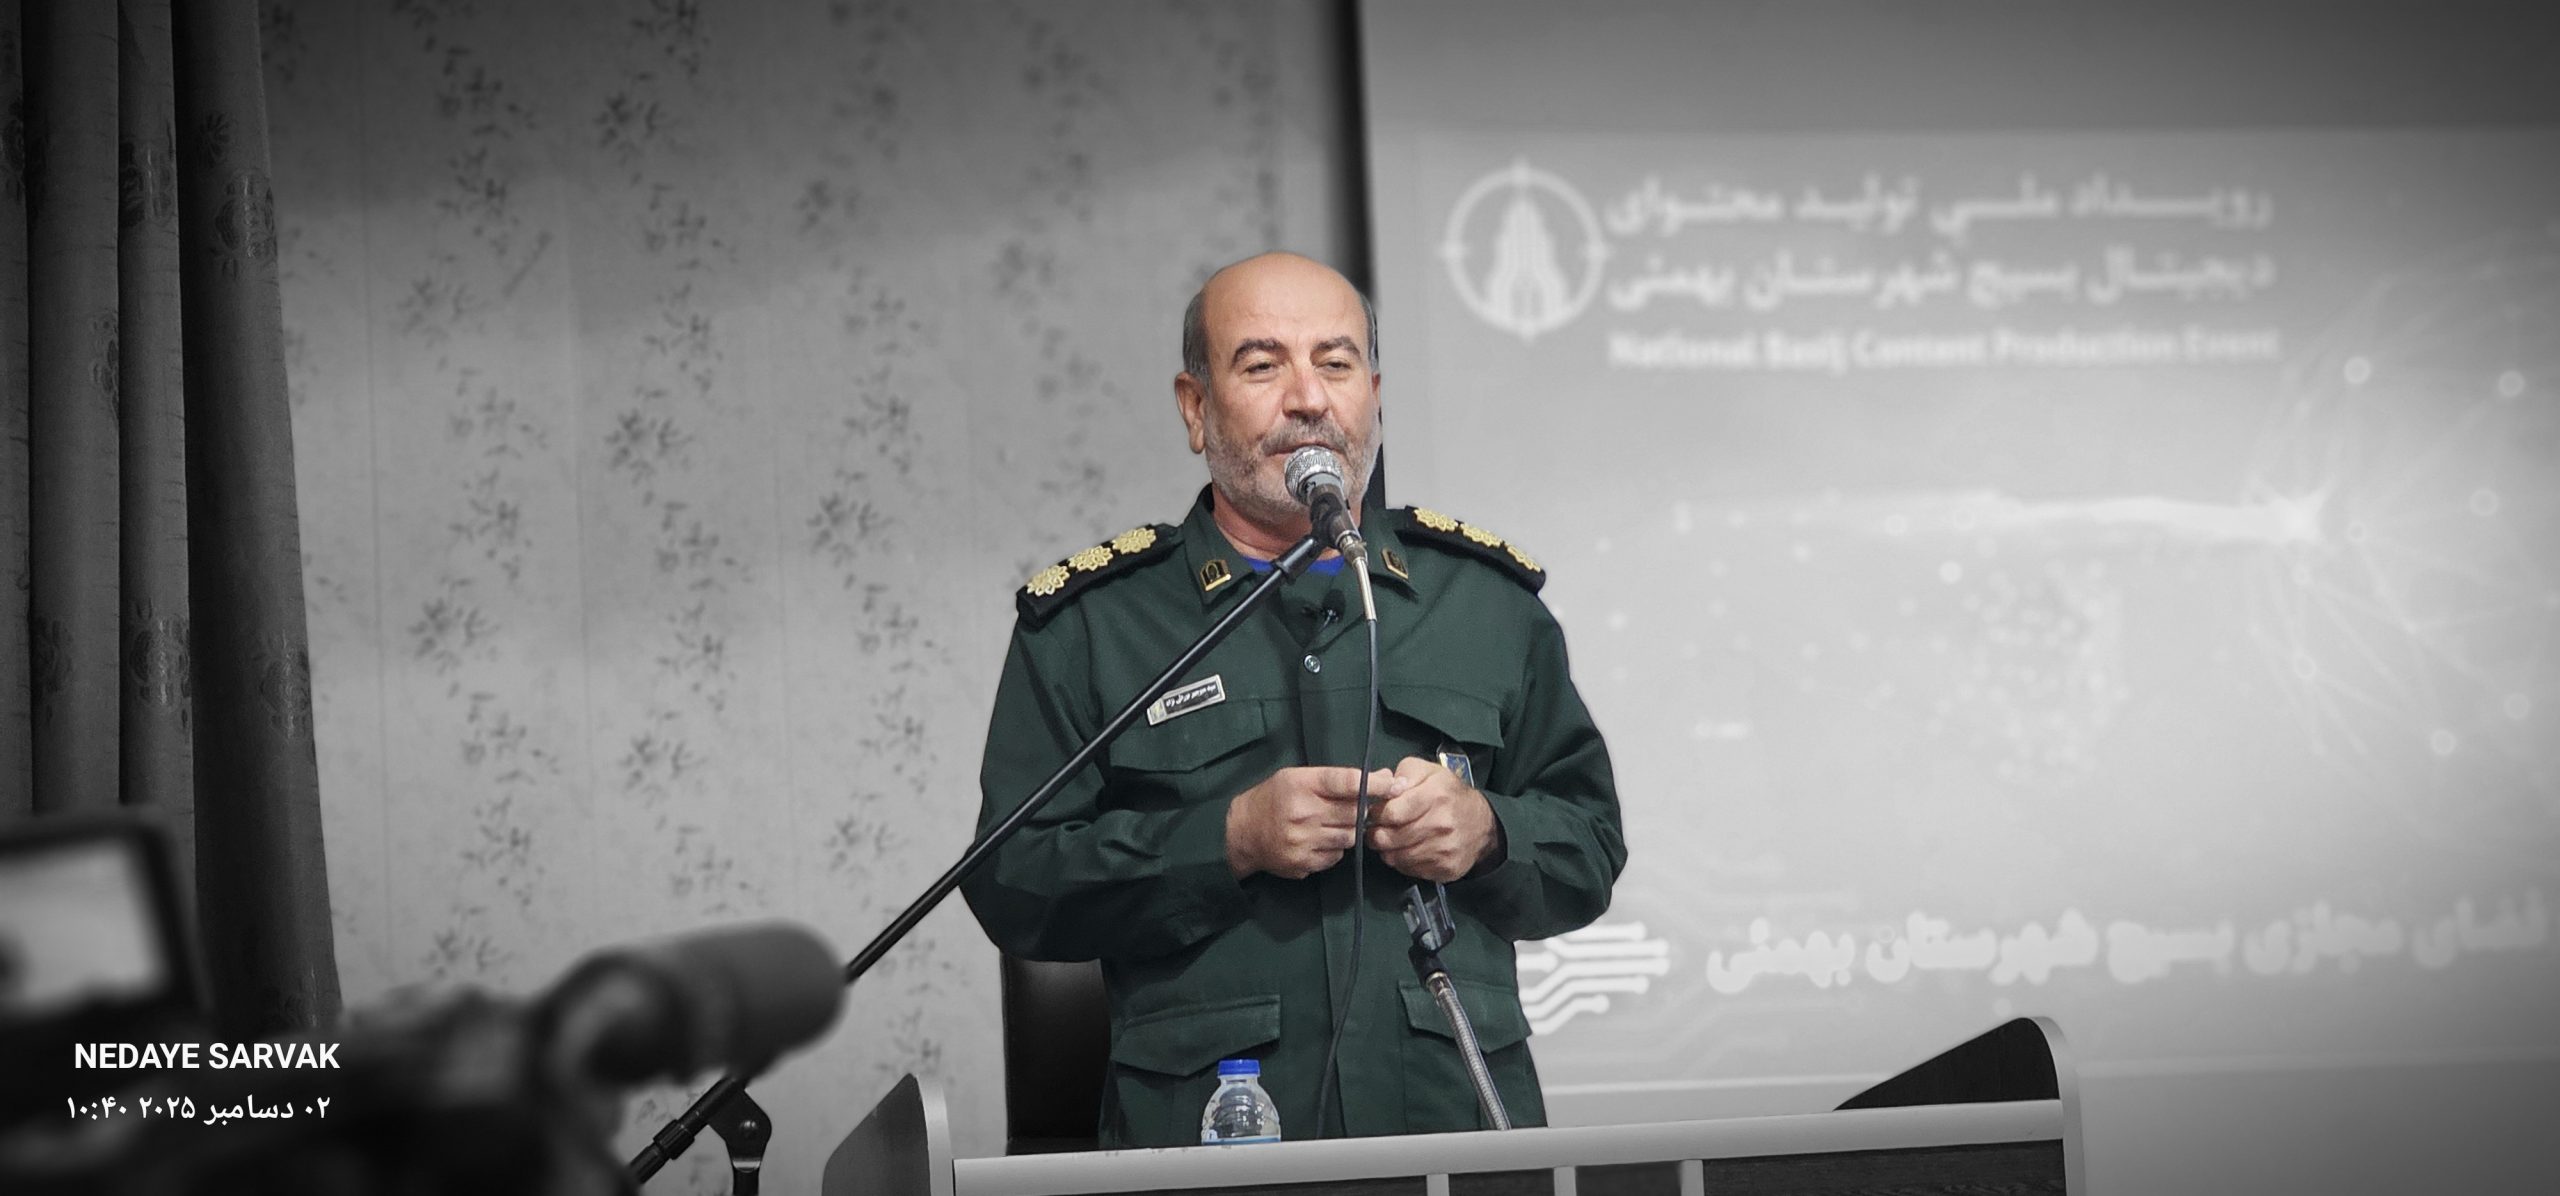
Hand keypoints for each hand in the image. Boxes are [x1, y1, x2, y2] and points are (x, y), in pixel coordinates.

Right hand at [1226, 766, 1398, 878]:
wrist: (1241, 833)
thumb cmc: (1273, 798)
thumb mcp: (1298, 778)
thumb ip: (1337, 779)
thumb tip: (1385, 776)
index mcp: (1301, 784)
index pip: (1348, 782)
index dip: (1376, 783)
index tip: (1395, 784)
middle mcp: (1303, 813)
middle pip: (1354, 813)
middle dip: (1361, 810)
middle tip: (1356, 808)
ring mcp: (1303, 841)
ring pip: (1349, 837)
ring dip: (1348, 831)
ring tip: (1331, 824)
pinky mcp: (1303, 863)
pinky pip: (1336, 856)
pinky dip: (1335, 849)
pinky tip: (1319, 840)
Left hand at [1367, 756, 1499, 882]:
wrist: (1481, 824)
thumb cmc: (1448, 795)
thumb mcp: (1428, 772)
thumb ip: (1403, 774)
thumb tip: (1385, 786)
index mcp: (1435, 795)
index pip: (1391, 813)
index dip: (1376, 814)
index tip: (1375, 812)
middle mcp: (1441, 824)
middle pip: (1389, 838)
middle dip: (1376, 834)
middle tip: (1378, 829)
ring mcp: (1444, 849)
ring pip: (1395, 857)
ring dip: (1388, 849)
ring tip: (1392, 839)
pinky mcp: (1445, 869)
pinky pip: (1409, 869)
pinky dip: (1402, 861)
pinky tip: (1408, 849)